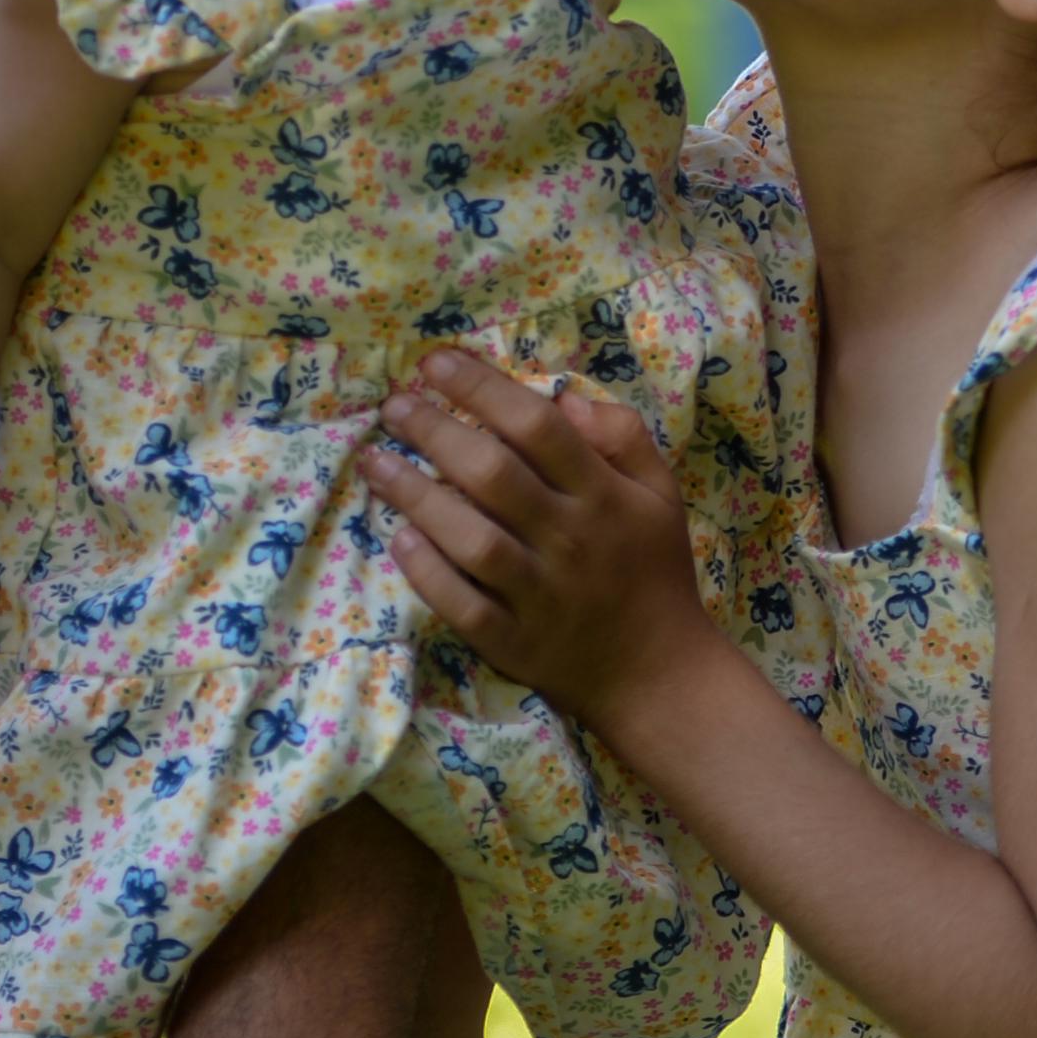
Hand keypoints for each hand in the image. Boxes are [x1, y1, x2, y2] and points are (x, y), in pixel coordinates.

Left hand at [361, 348, 717, 729]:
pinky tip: (400, 539)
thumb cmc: (652, 571)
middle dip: (436, 431)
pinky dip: (429, 573)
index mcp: (603, 496)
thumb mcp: (661, 494)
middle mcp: (570, 539)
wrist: (658, 674)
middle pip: (494, 475)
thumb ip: (622, 436)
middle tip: (393, 405)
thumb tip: (565, 396)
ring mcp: (540, 595)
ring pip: (472, 540)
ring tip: (375, 462)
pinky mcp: (514, 643)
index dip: (483, 389)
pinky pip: (464, 606)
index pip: (538, 428)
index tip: (436, 363)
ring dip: (417, 497)